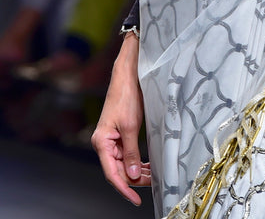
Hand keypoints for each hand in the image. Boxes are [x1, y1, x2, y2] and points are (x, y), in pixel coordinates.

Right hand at [91, 33, 150, 204]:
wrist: (127, 75)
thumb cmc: (126, 96)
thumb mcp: (131, 126)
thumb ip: (131, 152)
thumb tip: (133, 174)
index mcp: (102, 143)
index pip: (112, 174)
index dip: (124, 189)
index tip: (136, 199)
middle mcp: (104, 144)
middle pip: (118, 170)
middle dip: (135, 179)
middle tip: (153, 183)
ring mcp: (111, 140)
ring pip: (124, 163)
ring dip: (137, 170)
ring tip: (152, 174)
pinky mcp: (119, 135)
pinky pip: (127, 154)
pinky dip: (137, 161)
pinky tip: (147, 165)